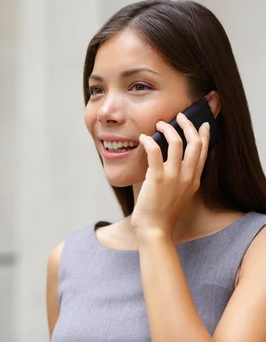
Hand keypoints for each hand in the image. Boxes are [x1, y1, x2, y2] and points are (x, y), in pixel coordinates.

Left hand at [131, 112, 210, 236]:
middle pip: (195, 143)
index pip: (203, 152)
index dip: (204, 136)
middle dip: (188, 125)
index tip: (202, 124)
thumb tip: (170, 164)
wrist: (155, 230)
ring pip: (177, 143)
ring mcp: (174, 177)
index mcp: (194, 180)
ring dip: (168, 129)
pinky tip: (143, 138)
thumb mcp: (178, 195)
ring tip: (159, 123)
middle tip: (179, 116)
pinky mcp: (157, 178)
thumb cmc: (162, 214)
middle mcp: (188, 176)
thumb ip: (179, 180)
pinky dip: (149, 140)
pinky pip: (155, 151)